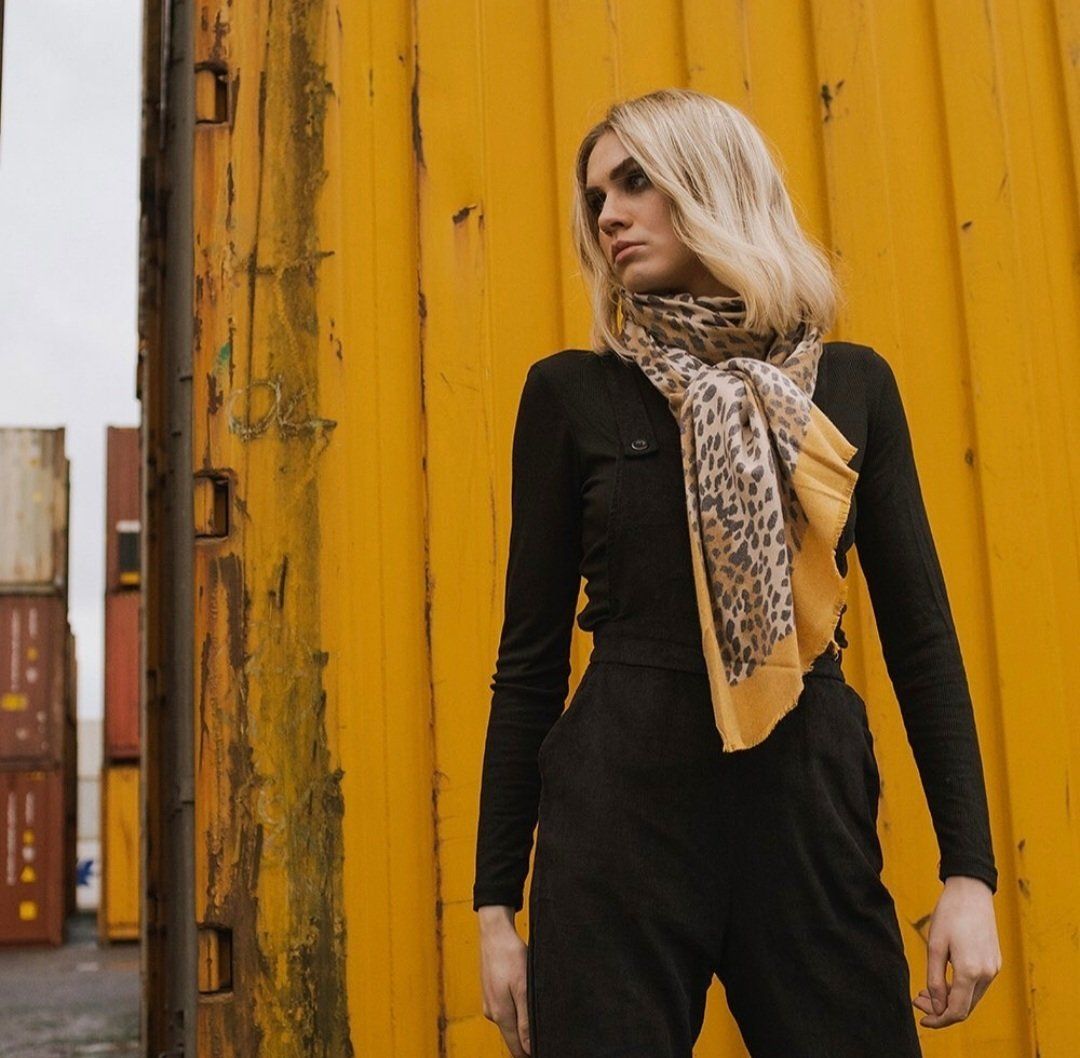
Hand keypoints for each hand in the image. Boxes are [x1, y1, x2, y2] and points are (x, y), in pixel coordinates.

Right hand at [478, 905, 531, 1055]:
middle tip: (548, 1034)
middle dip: (528, 1042)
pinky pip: (507, 1011)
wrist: (495, 933)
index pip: (517, 1049)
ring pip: (510, 1024)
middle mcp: (493, 1013)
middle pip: (513, 1039)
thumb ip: (525, 1020)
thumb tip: (529, 1047)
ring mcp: (491, 1004)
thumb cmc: (510, 956)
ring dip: (524, 1026)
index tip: (546, 1048)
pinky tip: (526, 1001)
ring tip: (540, 1016)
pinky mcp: (492, 994)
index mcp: (501, 1015)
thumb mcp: (523, 988)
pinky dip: (517, 1012)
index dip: (531, 1053)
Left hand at [912, 875, 1000, 1027]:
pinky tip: (943, 981)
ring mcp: (993, 969)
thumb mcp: (935, 946)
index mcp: (970, 971)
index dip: (938, 1019)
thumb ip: (935, 979)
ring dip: (949, 999)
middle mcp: (987, 975)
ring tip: (925, 991)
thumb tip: (936, 1006)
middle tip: (917, 1000)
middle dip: (940, 1009)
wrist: (971, 892)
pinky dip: (960, 989)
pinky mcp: (994, 962)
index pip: (956, 1011)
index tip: (921, 1018)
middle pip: (965, 1008)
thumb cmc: (949, 914)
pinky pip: (977, 986)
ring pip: (971, 998)